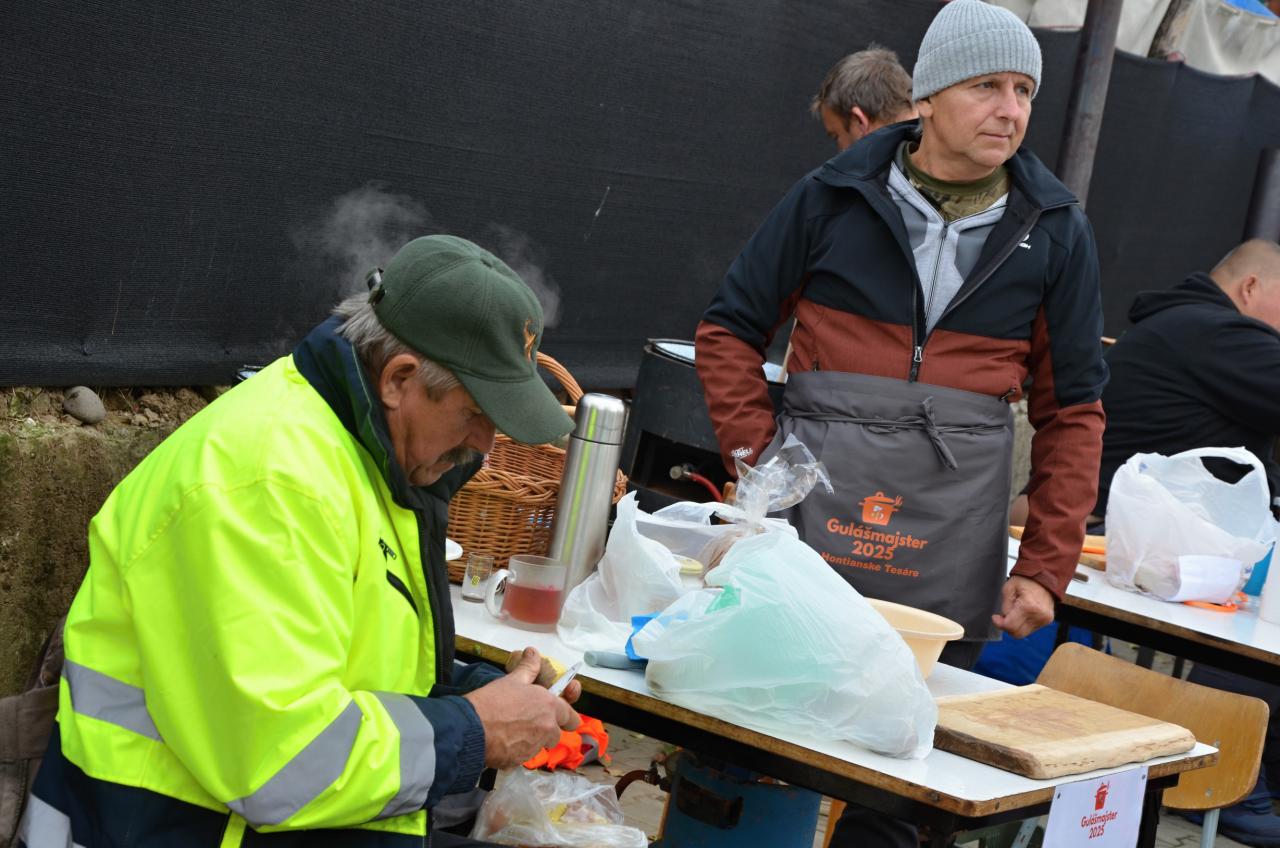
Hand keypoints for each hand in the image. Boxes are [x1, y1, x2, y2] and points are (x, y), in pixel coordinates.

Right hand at [464, 647, 580, 767]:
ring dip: (531, 739)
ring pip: (539, 745)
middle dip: (547, 729)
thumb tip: (533, 652)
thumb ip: (529, 668)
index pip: (571, 717)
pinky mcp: (519, 761)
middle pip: (556, 734)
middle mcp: (547, 729)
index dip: (566, 715)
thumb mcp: (512, 680)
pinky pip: (522, 755)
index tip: (559, 714)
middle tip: (529, 720)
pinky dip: (516, 750)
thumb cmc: (493, 701)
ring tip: (512, 729)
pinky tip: (502, 740)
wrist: (471, 728)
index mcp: (550, 707)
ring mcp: (534, 747)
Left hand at [992, 575, 1054, 637]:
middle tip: (1003, 616)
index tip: (995, 617)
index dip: (999, 624)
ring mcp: (1044, 619)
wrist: (1044, 577)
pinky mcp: (1047, 621)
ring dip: (1015, 626)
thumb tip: (1003, 619)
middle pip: (1017, 634)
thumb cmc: (1025, 580)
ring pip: (1023, 633)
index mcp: (1028, 606)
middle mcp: (1038, 615)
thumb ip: (1005, 606)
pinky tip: (1023, 613)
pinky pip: (1030, 629)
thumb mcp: (1008, 588)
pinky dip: (1023, 624)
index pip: (1010, 626)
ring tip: (1015, 612)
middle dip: (1007, 627)